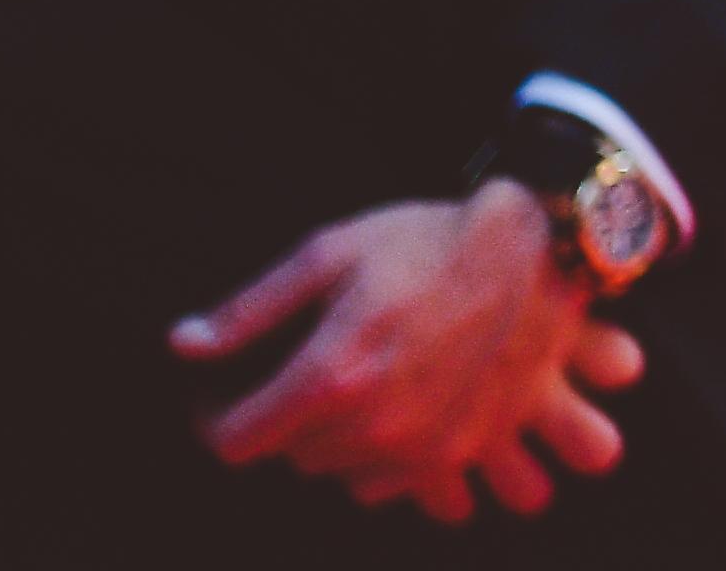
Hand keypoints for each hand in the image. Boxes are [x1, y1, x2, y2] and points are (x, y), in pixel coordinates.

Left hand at [172, 188, 644, 524]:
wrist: (541, 249)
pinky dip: (382, 455)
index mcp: (329, 377)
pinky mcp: (461, 453)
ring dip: (332, 440)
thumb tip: (183, 345)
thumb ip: (249, 309)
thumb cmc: (431, 241)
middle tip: (296, 372)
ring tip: (349, 387)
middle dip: (281, 419)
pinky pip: (393, 484)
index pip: (234, 439)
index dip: (215, 414)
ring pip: (339, 473)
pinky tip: (394, 407)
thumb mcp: (331, 252)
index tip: (220, 392)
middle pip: (288, 455)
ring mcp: (421, 448)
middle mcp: (372, 427)